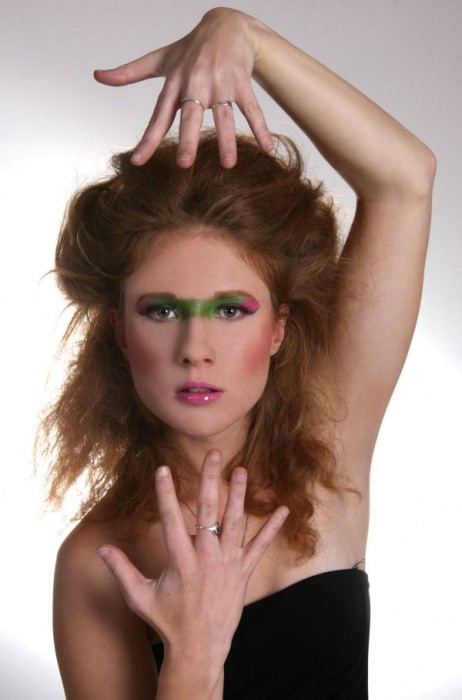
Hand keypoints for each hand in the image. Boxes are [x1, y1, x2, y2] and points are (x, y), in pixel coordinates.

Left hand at [94, 8, 272, 166]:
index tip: (137, 161)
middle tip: (184, 163)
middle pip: (190, 115)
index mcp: (174, 83)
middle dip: (188, 139)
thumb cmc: (191, 48)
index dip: (147, 138)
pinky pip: (251, 107)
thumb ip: (129, 73)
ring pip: (223, 115)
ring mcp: (220, 83)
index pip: (158, 115)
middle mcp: (195, 84)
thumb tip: (97, 76)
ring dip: (227, 140)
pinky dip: (260, 127)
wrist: (226, 23)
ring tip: (228, 165)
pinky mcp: (241, 81)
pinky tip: (267, 148)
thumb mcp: (160, 59)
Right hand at [97, 450, 287, 665]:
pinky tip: (284, 510)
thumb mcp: (139, 597)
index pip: (170, 520)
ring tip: (241, 470)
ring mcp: (228, 565)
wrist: (199, 649)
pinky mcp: (243, 573)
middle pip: (209, 512)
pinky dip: (272, 528)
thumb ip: (122, 570)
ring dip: (239, 495)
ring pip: (236, 523)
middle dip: (210, 480)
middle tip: (214, 454)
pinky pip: (260, 547)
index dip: (166, 494)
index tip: (163, 469)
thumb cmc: (167, 621)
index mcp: (180, 561)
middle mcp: (206, 558)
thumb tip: (101, 549)